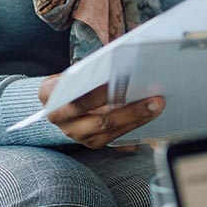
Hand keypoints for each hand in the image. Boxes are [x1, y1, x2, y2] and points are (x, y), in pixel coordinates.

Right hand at [39, 74, 163, 148]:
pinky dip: (135, 123)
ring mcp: (74, 133)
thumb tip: (126, 63)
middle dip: (127, 107)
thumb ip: (92, 70)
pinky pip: (115, 136)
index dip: (96, 91)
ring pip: (107, 128)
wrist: (62, 102)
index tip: (119, 81)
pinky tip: (151, 112)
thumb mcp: (75, 72)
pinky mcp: (91, 142)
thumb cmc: (75, 81)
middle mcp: (58, 116)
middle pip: (95, 114)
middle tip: (154, 97)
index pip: (72, 91)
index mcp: (49, 93)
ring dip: (136, 116)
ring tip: (157, 104)